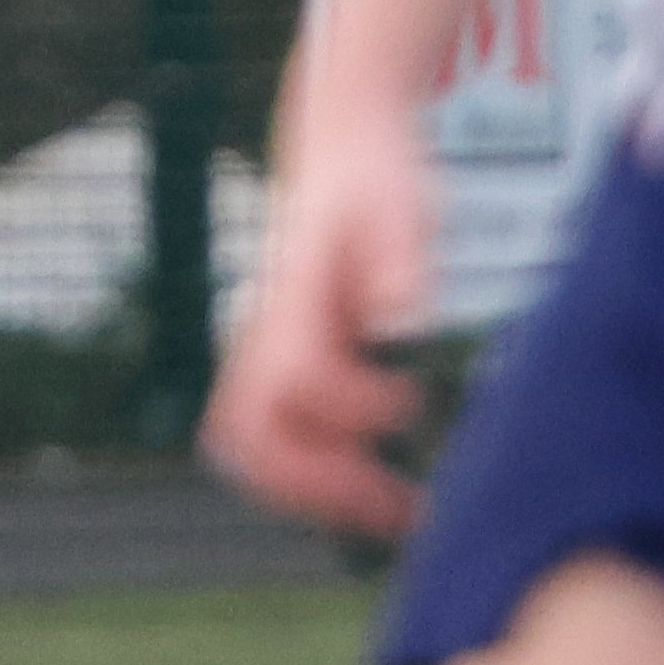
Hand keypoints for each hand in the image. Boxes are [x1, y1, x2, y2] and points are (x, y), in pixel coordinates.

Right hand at [202, 78, 434, 538]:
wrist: (345, 152)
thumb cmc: (378, 180)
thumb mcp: (400, 207)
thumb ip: (399, 259)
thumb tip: (400, 316)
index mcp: (293, 299)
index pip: (296, 377)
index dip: (351, 405)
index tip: (413, 396)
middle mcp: (266, 334)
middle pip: (250, 435)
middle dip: (318, 482)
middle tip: (395, 504)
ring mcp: (267, 353)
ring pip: (254, 446)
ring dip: (314, 491)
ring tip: (389, 512)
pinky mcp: (284, 365)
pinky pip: (275, 438)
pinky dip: (316, 476)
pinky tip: (377, 484)